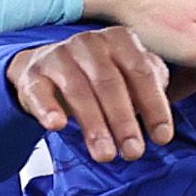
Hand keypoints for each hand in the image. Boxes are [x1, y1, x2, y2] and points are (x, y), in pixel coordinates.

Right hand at [5, 27, 195, 164]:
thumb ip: (151, 85)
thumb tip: (163, 113)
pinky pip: (39, 92)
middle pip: (110, 83)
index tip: (162, 138)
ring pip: (78, 90)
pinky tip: (58, 126)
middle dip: (124, 121)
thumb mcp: (128, 74)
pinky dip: (48, 108)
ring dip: (94, 125)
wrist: (45, 67)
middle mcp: (89, 42)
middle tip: (134, 153)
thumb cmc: (98, 76)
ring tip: (106, 155)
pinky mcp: (33, 74)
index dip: (154, 106)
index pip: (141, 73)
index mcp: (120, 40)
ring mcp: (59, 56)